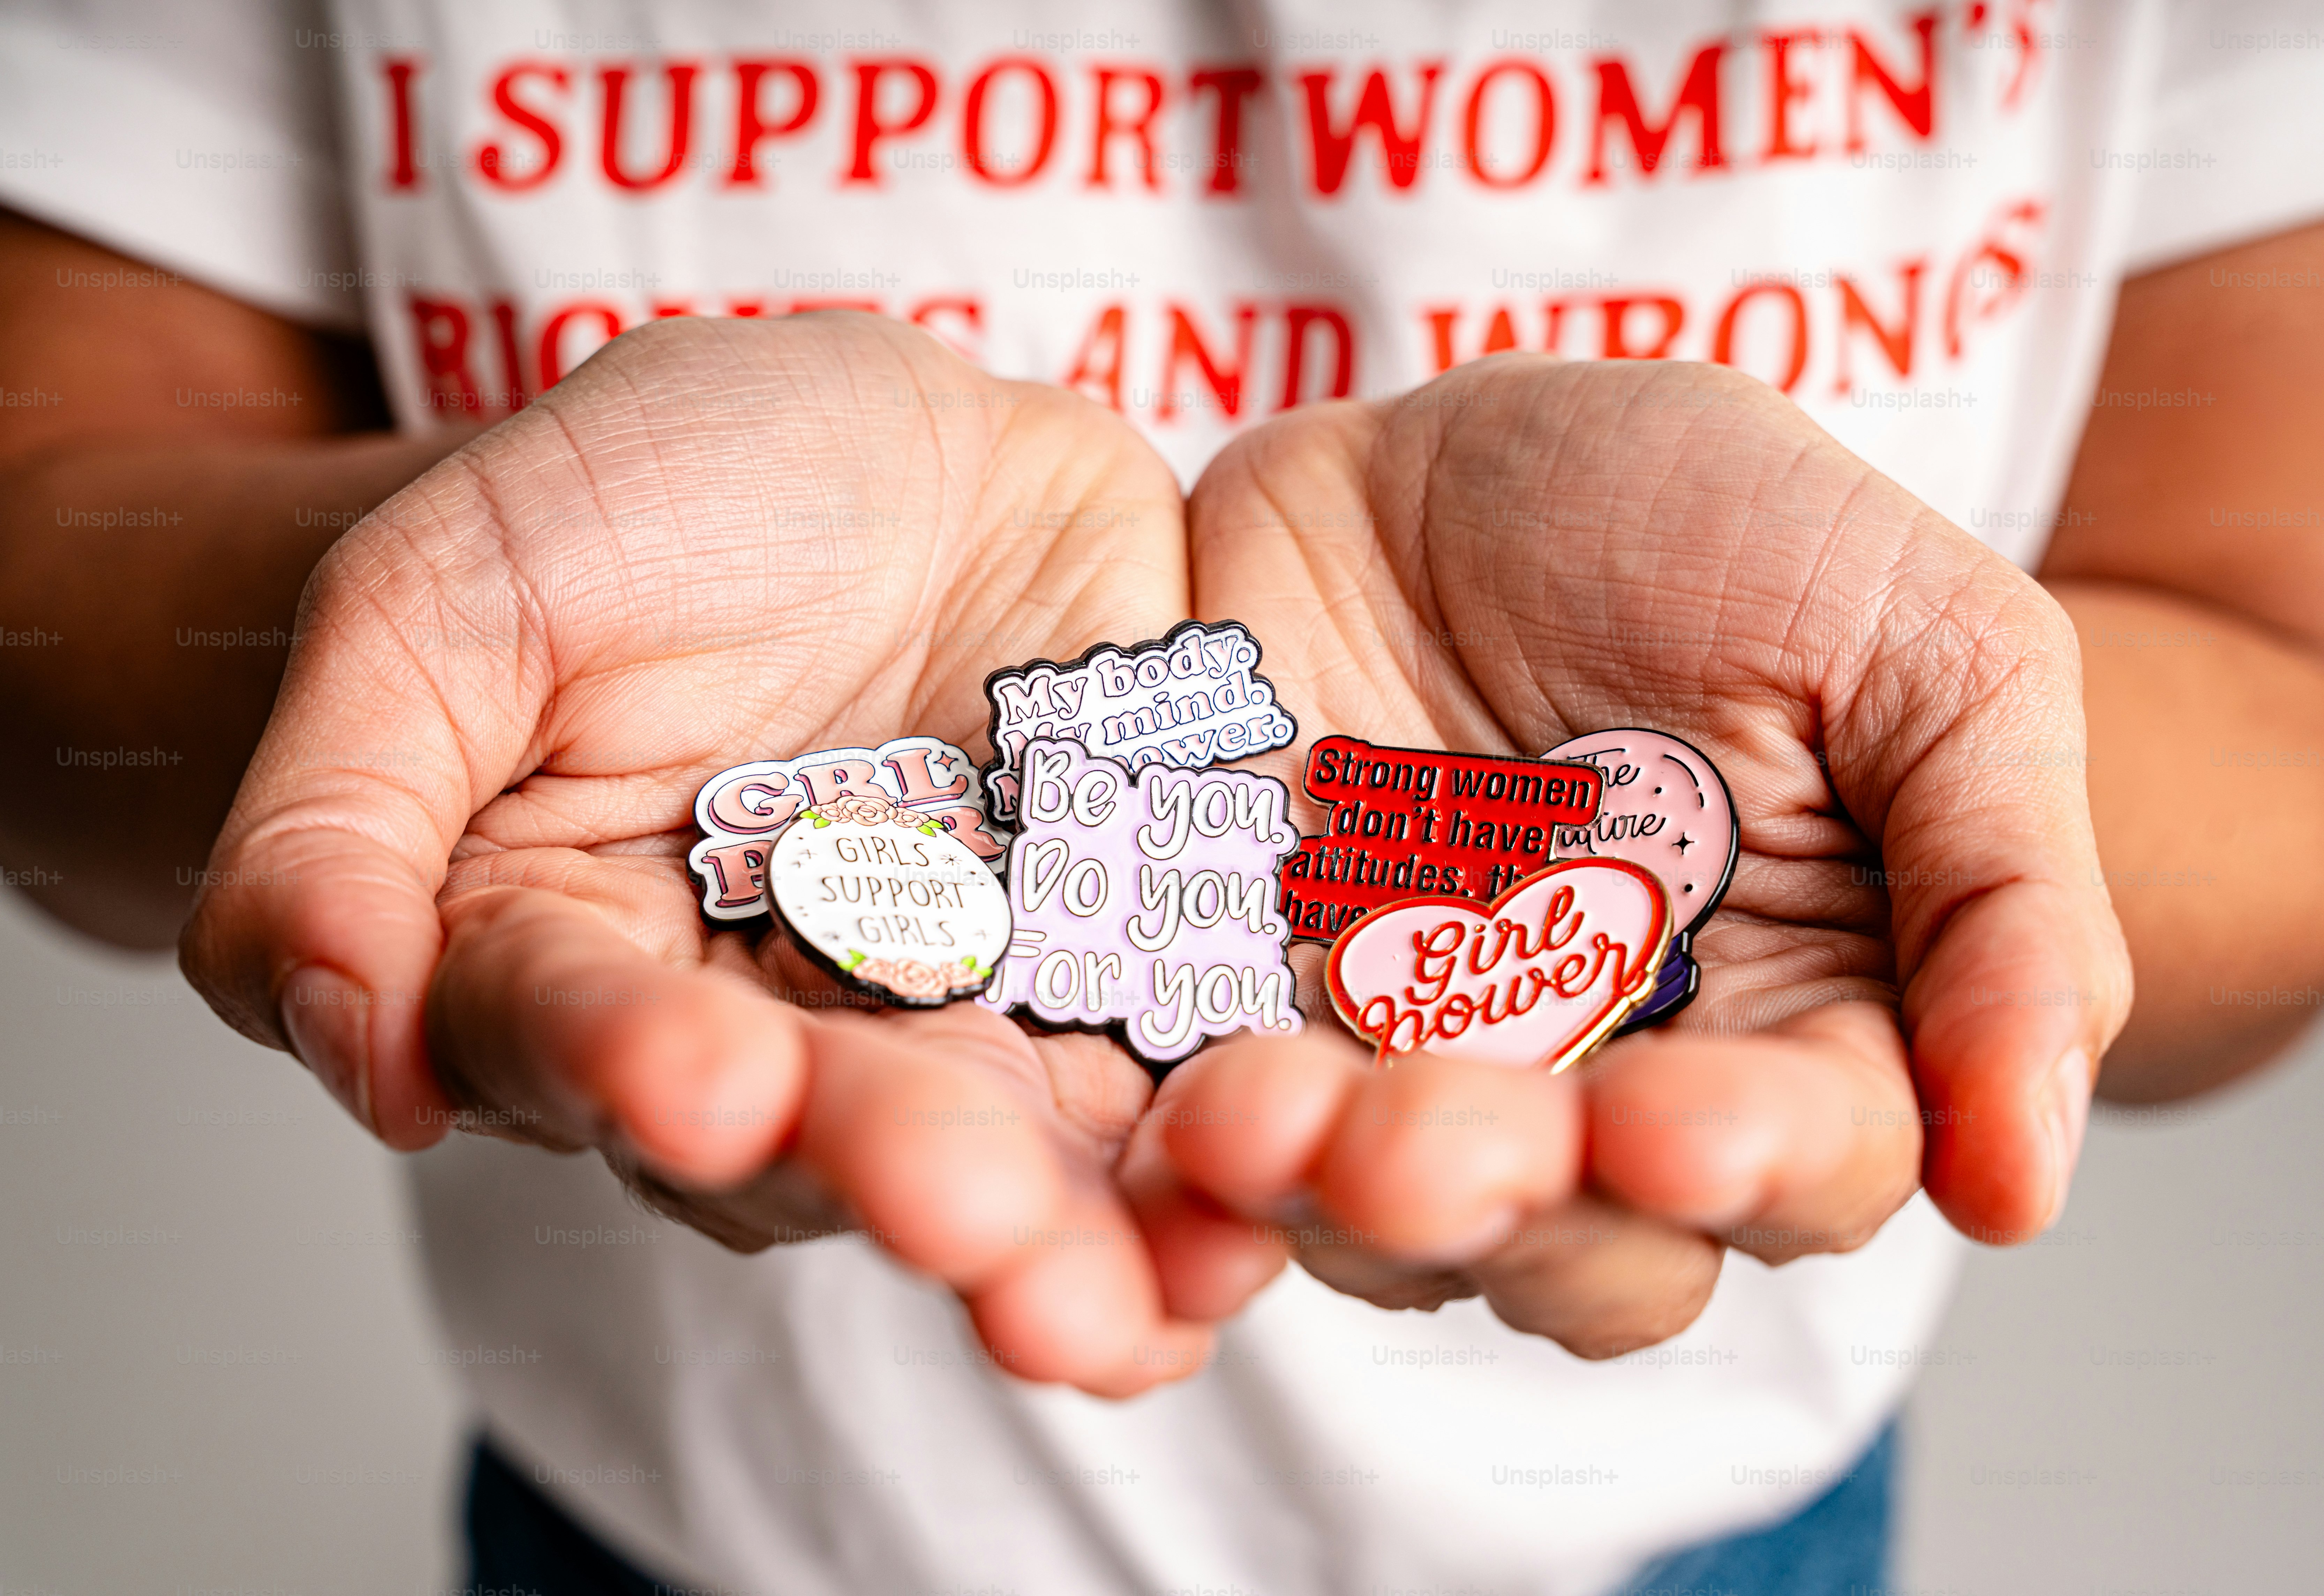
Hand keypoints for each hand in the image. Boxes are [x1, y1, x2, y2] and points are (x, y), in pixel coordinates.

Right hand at [179, 312, 1210, 1394]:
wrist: (901, 441)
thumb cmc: (658, 491)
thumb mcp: (457, 592)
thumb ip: (349, 814)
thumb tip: (341, 1035)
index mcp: (584, 954)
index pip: (582, 1041)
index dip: (630, 1067)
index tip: (688, 1077)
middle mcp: (770, 1027)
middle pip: (811, 1136)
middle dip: (884, 1173)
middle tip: (957, 1210)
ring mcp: (962, 1012)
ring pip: (1000, 1150)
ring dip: (1061, 1234)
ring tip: (1119, 1297)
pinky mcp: (1125, 970)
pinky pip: (1167, 1083)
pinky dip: (1209, 1160)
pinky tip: (1252, 1229)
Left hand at [1126, 355, 2131, 1355]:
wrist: (1437, 454)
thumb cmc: (1708, 519)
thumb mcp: (1923, 644)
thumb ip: (2005, 895)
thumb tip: (2025, 1182)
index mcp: (1793, 1021)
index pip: (1803, 1165)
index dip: (1750, 1166)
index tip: (1681, 1130)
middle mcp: (1599, 1081)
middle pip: (1585, 1248)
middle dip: (1518, 1214)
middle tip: (1435, 1153)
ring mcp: (1406, 1065)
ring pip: (1388, 1226)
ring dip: (1333, 1198)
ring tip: (1259, 1125)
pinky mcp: (1238, 1014)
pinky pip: (1215, 1132)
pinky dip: (1192, 1149)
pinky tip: (1171, 1109)